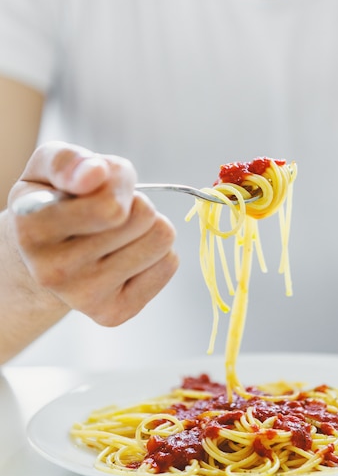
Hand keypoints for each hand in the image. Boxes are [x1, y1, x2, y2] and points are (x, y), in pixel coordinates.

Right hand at [7, 141, 178, 325]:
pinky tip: (124, 255)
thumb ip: (67, 161)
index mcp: (33, 229)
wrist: (41, 257)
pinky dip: (155, 253)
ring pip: (161, 240)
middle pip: (144, 216)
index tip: (99, 182)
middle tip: (108, 210)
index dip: (117, 181)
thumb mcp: (46, 168)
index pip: (111, 205)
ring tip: (117, 231)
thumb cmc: (52, 202)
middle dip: (133, 202)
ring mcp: (84, 297)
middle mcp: (54, 271)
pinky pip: (168, 264)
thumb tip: (95, 174)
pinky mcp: (112, 313)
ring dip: (147, 227)